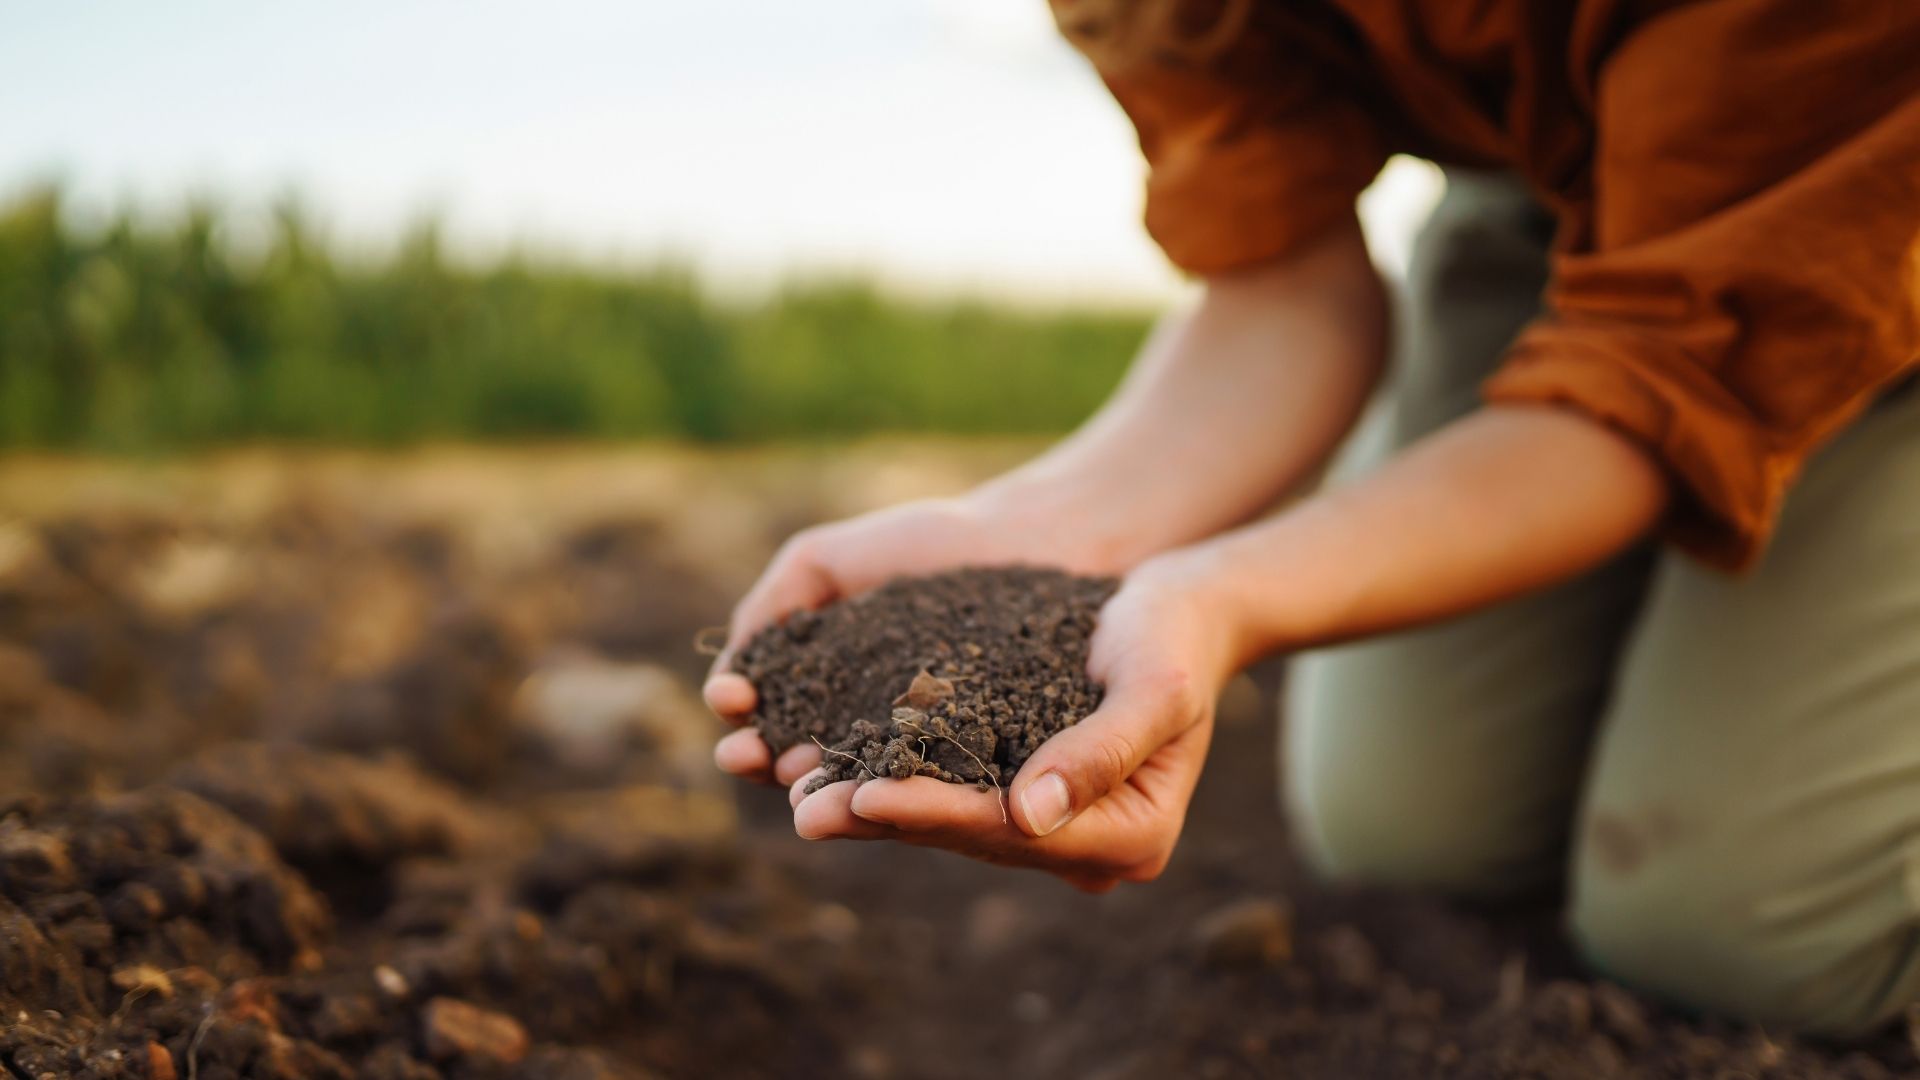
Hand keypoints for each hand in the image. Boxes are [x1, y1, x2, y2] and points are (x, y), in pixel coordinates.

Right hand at [704, 493, 1102, 785]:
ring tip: (795, 780)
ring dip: (818, 786)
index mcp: (828, 688)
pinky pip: (931, 782)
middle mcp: (868, 729)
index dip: (743, 718)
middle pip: (801, 759)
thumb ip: (773, 604)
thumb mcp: (826, 560)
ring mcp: (922, 752)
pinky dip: (895, 789)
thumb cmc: (931, 544)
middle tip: (746, 755)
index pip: (769, 717)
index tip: (731, 704)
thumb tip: (729, 678)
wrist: (1032, 539)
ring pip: (858, 781)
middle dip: (765, 761)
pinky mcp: (977, 765)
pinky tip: (868, 782)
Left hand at [785, 552, 1238, 891]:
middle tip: (803, 809)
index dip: (935, 813)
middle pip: (972, 837)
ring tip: (798, 794)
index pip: (1013, 831)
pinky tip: (829, 766)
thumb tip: (1029, 815)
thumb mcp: (1153, 685)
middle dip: (884, 819)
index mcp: (1132, 837)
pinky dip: (892, 778)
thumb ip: (1101, 750)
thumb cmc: (1175, 638)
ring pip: (950, 823)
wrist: (1180, 612)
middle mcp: (1089, 848)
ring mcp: (1054, 826)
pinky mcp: (1022, 793)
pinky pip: (949, 793)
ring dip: (873, 808)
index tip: (864, 795)